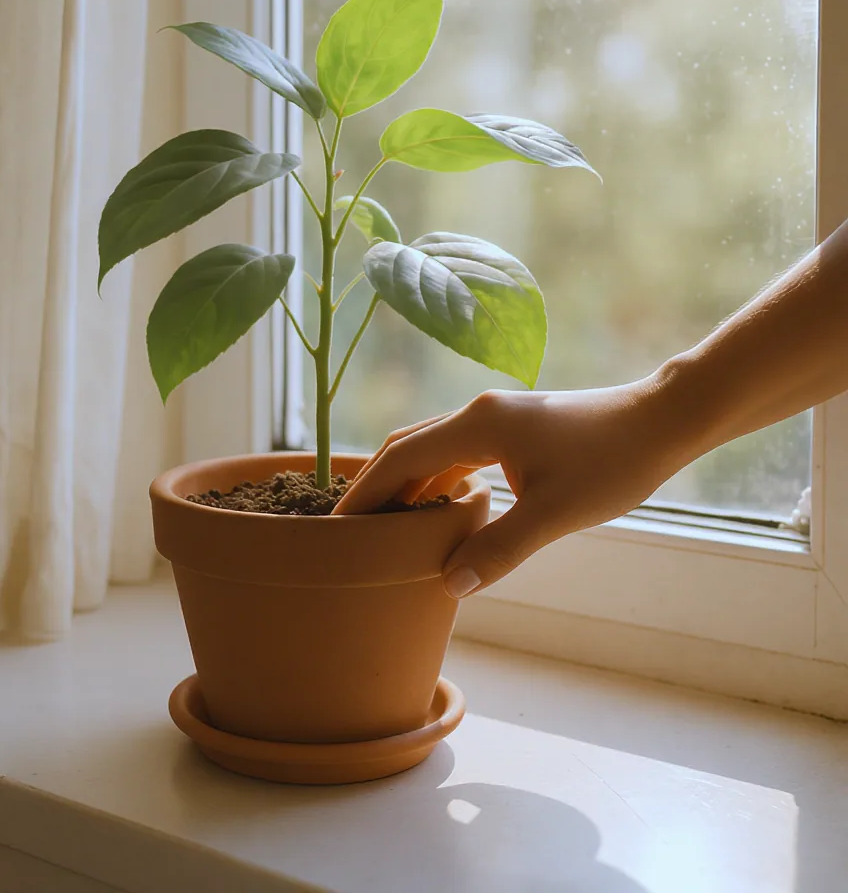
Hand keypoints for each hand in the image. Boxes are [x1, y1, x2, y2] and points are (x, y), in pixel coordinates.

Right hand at [333, 381, 682, 597]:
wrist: (660, 421)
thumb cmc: (613, 462)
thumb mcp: (555, 512)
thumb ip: (501, 547)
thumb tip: (451, 585)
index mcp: (478, 425)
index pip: (401, 458)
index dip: (366, 491)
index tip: (337, 525)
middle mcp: (477, 413)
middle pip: (406, 447)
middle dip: (376, 486)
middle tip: (349, 529)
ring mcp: (494, 417)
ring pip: (431, 448)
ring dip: (406, 483)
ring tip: (384, 525)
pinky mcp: (511, 427)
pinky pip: (456, 452)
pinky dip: (435, 480)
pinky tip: (436, 510)